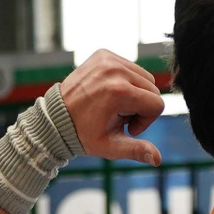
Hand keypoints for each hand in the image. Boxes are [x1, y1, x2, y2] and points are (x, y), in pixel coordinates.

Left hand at [59, 50, 164, 166]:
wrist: (56, 117)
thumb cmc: (84, 134)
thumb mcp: (110, 147)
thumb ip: (137, 150)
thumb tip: (158, 159)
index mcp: (119, 91)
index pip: (157, 103)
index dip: (146, 120)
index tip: (127, 127)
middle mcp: (115, 70)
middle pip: (153, 88)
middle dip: (142, 106)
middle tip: (120, 116)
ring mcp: (108, 59)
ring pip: (144, 77)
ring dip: (135, 93)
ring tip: (114, 105)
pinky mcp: (104, 54)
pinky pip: (130, 67)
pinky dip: (126, 81)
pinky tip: (109, 93)